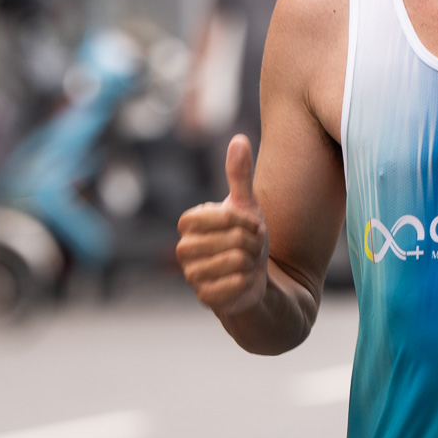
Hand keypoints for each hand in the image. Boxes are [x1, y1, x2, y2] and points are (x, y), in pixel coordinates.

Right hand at [176, 135, 269, 316]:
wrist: (253, 278)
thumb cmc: (245, 239)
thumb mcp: (246, 206)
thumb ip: (239, 175)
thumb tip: (239, 139)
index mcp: (188, 224)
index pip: (221, 216)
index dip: (244, 221)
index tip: (250, 225)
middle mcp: (184, 249)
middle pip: (234, 239)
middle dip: (253, 243)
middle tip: (250, 248)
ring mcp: (192, 275)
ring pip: (238, 261)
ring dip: (252, 262)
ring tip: (246, 263)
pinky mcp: (205, 298)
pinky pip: (238, 283)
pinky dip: (249, 282)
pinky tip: (244, 281)